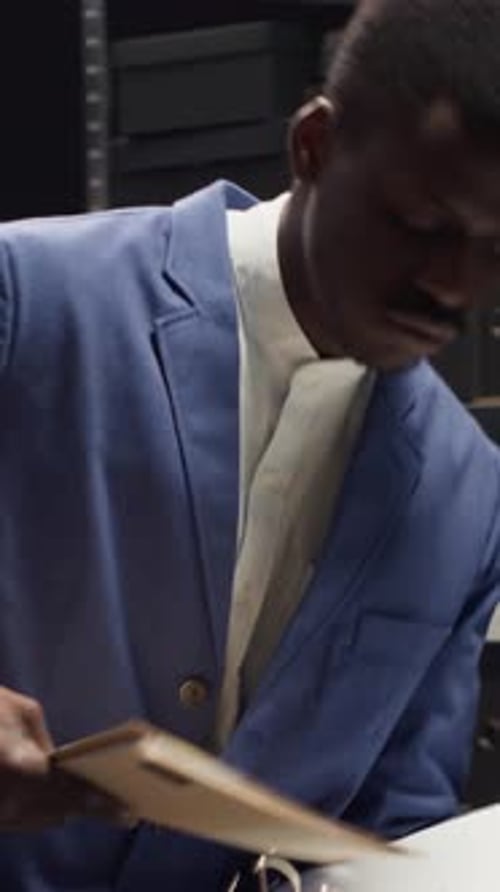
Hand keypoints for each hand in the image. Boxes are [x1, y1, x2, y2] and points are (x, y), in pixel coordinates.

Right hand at [0, 686, 126, 830]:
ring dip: (61, 807)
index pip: (73, 793)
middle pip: (58, 812)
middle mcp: (8, 801)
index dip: (102, 804)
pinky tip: (54, 795)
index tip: (128, 812)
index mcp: (21, 769)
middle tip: (120, 805)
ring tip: (96, 800)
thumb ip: (46, 740)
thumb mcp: (22, 711)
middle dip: (84, 804)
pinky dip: (38, 806)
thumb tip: (58, 761)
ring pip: (38, 818)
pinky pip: (19, 816)